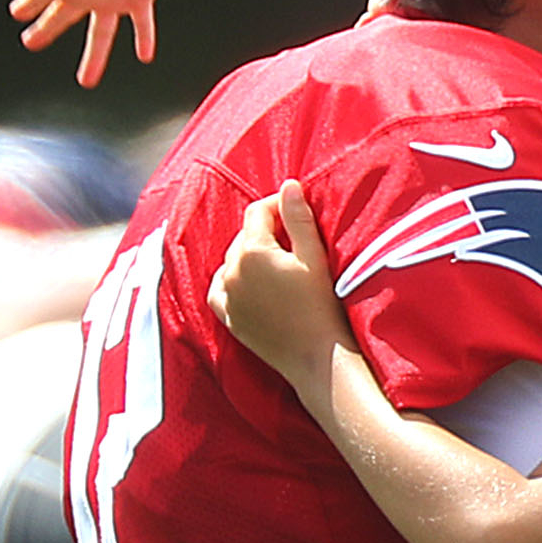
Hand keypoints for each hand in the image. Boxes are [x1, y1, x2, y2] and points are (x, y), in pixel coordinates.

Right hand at [6, 0, 176, 87]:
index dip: (29, 3)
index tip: (16, 13)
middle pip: (63, 16)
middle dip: (46, 28)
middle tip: (30, 41)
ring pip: (102, 34)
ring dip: (94, 57)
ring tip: (85, 81)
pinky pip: (142, 23)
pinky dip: (144, 38)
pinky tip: (145, 56)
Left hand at [211, 181, 351, 387]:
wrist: (318, 358)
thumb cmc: (322, 305)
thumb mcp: (314, 256)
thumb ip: (297, 218)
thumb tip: (288, 185)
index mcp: (253, 251)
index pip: (258, 211)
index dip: (278, 205)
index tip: (296, 210)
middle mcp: (231, 271)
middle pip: (244, 235)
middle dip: (266, 231)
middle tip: (294, 240)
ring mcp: (226, 296)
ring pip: (232, 261)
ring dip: (250, 256)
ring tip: (278, 264)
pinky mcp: (228, 318)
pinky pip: (219, 289)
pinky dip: (231, 281)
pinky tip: (249, 282)